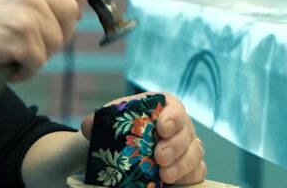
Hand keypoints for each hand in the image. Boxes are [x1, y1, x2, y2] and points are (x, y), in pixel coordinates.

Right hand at [0, 0, 87, 80]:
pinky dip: (25, 71)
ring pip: (56, 42)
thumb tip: (58, 6)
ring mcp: (30, 13)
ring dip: (38, 55)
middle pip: (70, 13)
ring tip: (13, 55)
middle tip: (38, 44)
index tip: (75, 10)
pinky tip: (8, 67)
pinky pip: (38, 63)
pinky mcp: (24, 39)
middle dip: (59, 33)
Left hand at [80, 92, 205, 184]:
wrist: (119, 150)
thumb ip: (97, 122)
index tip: (162, 128)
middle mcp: (179, 125)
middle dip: (175, 145)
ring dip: (182, 164)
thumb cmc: (118, 130)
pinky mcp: (189, 166)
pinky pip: (198, 171)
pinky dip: (188, 176)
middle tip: (159, 157)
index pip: (174, 106)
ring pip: (195, 153)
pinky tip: (173, 181)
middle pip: (186, 132)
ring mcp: (187, 145)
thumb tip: (88, 126)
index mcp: (162, 106)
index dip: (172, 116)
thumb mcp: (106, 123)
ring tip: (164, 175)